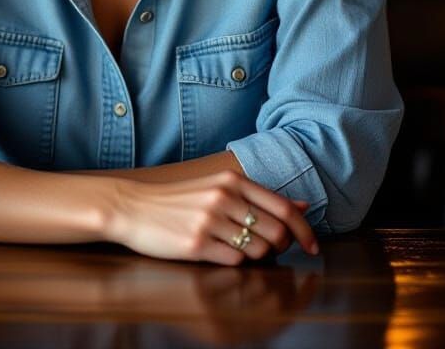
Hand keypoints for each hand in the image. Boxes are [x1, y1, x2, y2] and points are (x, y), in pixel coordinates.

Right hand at [103, 169, 318, 264]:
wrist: (132, 206)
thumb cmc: (178, 199)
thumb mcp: (218, 187)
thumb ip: (259, 196)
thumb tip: (302, 205)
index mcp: (231, 181)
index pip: (283, 208)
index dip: (305, 230)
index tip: (313, 246)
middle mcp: (223, 197)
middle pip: (276, 233)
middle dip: (282, 248)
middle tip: (271, 252)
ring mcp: (209, 221)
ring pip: (258, 251)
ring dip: (257, 257)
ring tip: (239, 250)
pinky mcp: (196, 244)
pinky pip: (234, 262)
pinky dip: (235, 263)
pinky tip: (221, 254)